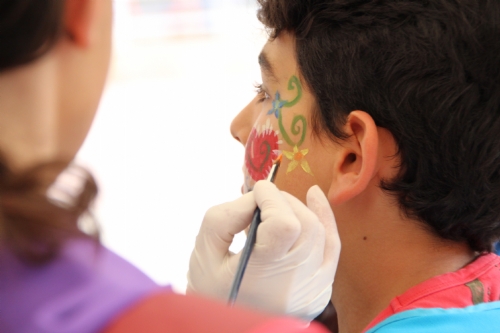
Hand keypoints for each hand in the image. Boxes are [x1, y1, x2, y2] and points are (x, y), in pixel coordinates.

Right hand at [186, 181, 340, 320]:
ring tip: (278, 203)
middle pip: (304, 223)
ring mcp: (312, 289)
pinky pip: (332, 248)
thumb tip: (257, 197)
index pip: (284, 224)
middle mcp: (293, 284)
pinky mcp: (319, 290)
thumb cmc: (212, 291)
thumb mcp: (204, 252)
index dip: (271, 199)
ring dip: (299, 209)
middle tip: (261, 201)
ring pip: (319, 231)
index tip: (256, 193)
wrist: (230, 329)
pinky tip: (314, 199)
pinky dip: (324, 221)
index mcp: (261, 275)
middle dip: (283, 201)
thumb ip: (226, 216)